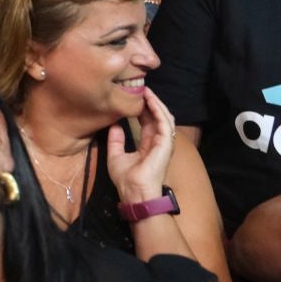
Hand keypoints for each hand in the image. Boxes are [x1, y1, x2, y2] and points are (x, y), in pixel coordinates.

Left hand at [105, 87, 175, 202]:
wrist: (134, 192)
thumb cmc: (126, 179)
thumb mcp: (116, 155)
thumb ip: (116, 140)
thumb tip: (114, 124)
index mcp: (148, 145)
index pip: (147, 122)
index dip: (142, 109)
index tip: (134, 97)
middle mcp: (158, 142)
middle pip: (157, 117)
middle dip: (150, 102)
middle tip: (141, 88)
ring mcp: (164, 143)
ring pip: (164, 117)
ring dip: (156, 103)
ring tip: (146, 91)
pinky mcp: (166, 144)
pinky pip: (164, 123)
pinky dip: (158, 110)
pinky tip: (150, 101)